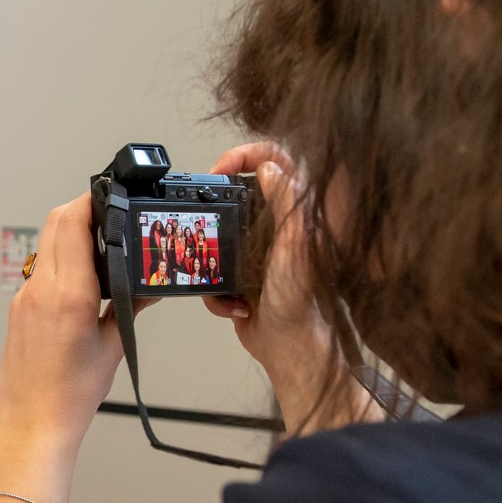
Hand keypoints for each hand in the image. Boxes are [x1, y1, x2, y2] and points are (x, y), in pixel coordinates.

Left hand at [0, 193, 146, 458]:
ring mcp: (24, 297)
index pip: (72, 222)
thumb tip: (152, 283)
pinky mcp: (18, 309)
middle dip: (81, 209)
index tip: (110, 194)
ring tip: (99, 245)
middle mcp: (40, 289)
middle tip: (109, 212)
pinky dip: (59, 261)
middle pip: (56, 223)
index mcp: (67, 294)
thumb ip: (131, 305)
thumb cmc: (71, 393)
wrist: (34, 422)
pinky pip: (39, 270)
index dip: (91, 200)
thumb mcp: (115, 345)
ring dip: (69, 234)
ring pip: (45, 245)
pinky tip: (80, 278)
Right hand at [204, 144, 365, 433]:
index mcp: (295, 213)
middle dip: (216, 207)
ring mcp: (256, 251)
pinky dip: (215, 291)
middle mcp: (277, 228)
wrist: (287, 348)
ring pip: (219, 234)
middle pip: (239, 194)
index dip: (247, 154)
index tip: (222, 167)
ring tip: (217, 272)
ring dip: (210, 256)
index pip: (276, 161)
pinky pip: (213, 271)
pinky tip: (232, 304)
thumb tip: (270, 167)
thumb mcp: (294, 246)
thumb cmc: (298, 303)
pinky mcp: (240, 276)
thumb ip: (287, 202)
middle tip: (202, 211)